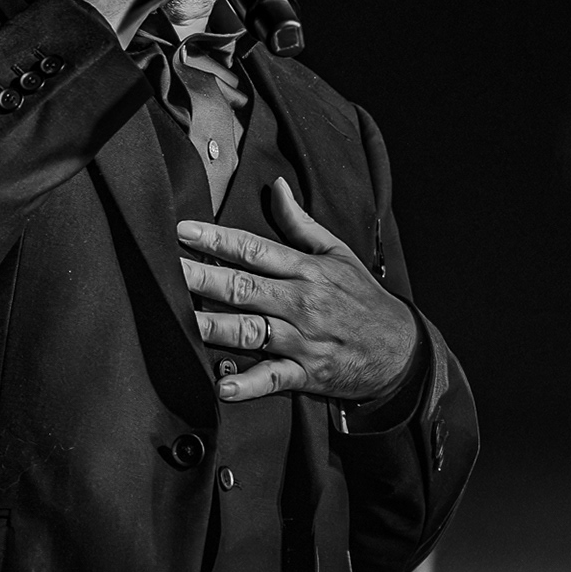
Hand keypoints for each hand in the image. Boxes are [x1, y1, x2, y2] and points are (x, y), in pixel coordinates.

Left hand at [179, 178, 417, 403]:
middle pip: (244, 287)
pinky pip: (273, 379)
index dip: (218, 239)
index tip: (183, 230)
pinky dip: (248, 385)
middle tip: (168, 270)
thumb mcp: (338, 253)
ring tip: (182, 322)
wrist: (402, 350)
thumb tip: (276, 186)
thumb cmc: (363, 299)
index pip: (254, 250)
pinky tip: (221, 386)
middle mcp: (301, 303)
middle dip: (203, 278)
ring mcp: (302, 340)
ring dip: (215, 327)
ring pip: (251, 331)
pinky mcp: (306, 373)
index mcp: (307, 271)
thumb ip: (302, 223)